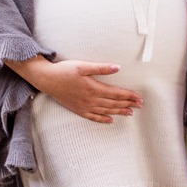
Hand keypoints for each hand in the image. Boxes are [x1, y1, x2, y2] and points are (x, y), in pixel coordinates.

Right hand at [5, 55, 142, 122]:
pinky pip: (93, 117)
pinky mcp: (78, 109)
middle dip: (128, 104)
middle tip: (140, 105)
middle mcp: (91, 99)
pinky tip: (110, 120)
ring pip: (106, 111)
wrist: (47, 79)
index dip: (129, 96)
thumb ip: (101, 68)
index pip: (116, 93)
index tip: (139, 97)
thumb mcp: (83, 66)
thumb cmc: (64, 70)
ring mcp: (84, 106)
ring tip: (130, 112)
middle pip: (114, 103)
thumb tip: (118, 68)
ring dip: (119, 111)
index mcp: (94, 88)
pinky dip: (103, 119)